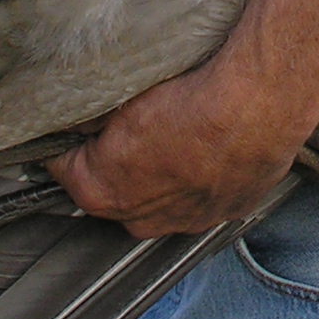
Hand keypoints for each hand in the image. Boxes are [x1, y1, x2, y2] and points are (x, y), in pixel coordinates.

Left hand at [50, 59, 315, 236]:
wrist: (255, 105)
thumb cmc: (188, 98)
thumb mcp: (119, 96)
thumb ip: (90, 114)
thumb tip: (77, 115)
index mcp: (100, 192)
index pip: (63, 167)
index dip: (69, 142)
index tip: (78, 125)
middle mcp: (140, 220)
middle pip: (113, 189)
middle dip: (115, 162)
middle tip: (131, 124)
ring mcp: (186, 221)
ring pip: (160, 199)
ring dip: (161, 173)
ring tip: (177, 132)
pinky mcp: (226, 212)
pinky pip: (202, 197)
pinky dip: (201, 176)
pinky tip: (208, 145)